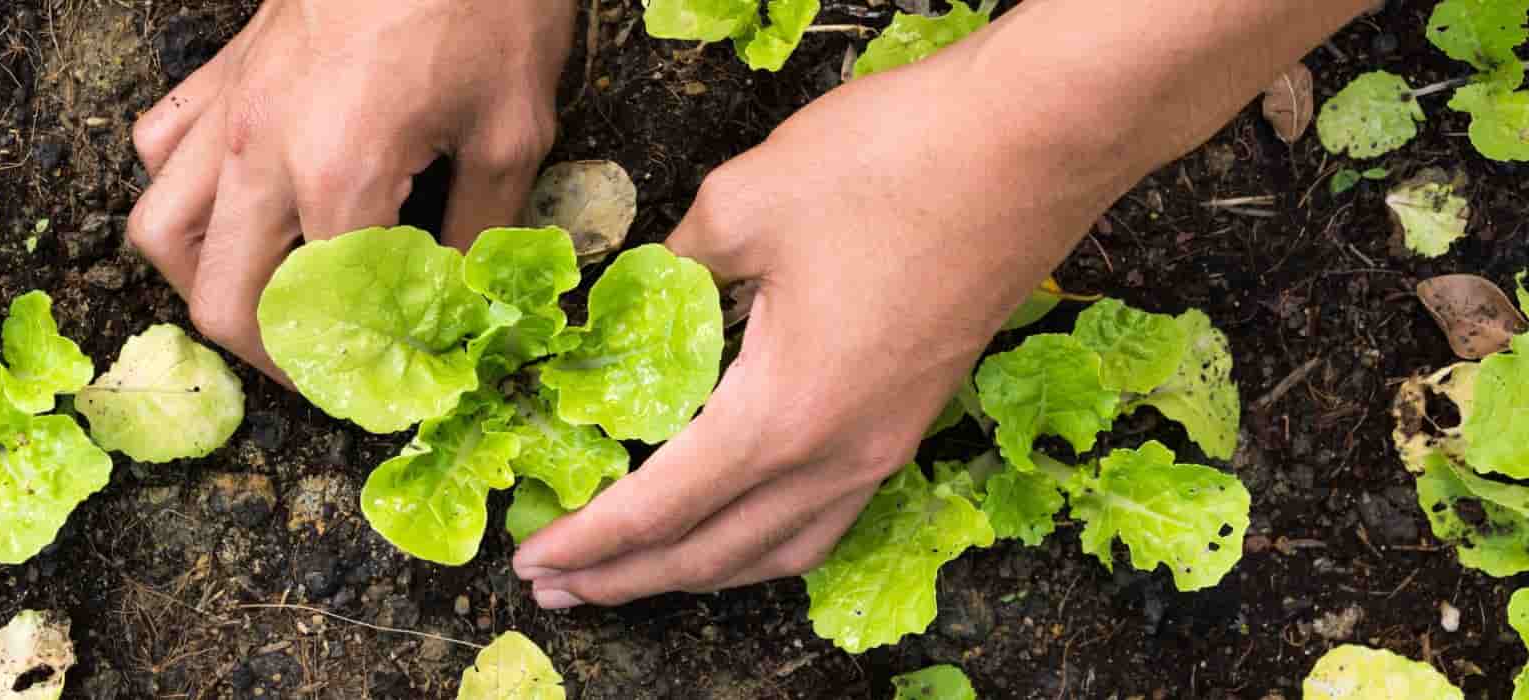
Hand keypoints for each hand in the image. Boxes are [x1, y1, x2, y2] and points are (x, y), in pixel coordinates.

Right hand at [127, 0, 572, 378]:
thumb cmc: (486, 2)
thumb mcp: (512, 130)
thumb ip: (480, 234)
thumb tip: (461, 306)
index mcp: (338, 174)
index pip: (320, 318)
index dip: (354, 375)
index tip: (390, 394)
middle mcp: (260, 150)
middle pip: (218, 300)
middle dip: (270, 358)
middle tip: (327, 370)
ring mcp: (229, 108)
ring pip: (161, 231)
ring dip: (207, 284)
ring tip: (267, 303)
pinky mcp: (223, 71)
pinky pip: (159, 148)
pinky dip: (181, 193)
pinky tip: (237, 205)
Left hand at [511, 47, 1144, 606]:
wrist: (1035, 142)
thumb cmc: (894, 164)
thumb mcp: (743, 202)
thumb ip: (672, 267)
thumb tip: (637, 297)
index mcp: (782, 415)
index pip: (659, 508)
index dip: (588, 541)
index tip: (531, 559)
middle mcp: (837, 455)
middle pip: (713, 553)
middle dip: (627, 577)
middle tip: (555, 585)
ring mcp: (885, 445)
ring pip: (778, 550)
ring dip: (697, 572)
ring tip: (633, 575)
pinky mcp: (913, 419)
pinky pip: (825, 518)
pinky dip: (764, 543)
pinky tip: (739, 528)